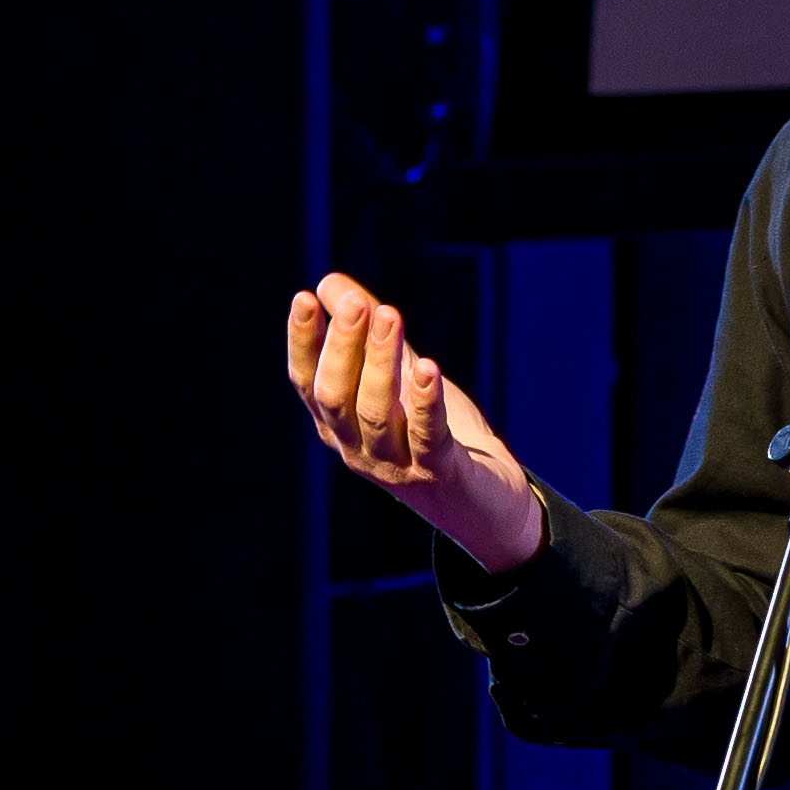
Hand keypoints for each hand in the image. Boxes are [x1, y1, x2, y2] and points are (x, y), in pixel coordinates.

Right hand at [286, 273, 544, 568]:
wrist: (484, 507)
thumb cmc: (435, 438)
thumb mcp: (399, 379)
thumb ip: (367, 336)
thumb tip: (329, 282)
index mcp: (340, 427)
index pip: (309, 383)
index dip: (304, 342)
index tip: (305, 299)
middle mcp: (357, 449)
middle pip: (336, 397)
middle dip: (344, 347)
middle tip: (357, 303)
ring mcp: (395, 466)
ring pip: (376, 413)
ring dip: (381, 361)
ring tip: (390, 315)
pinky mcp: (438, 474)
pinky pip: (427, 435)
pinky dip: (425, 401)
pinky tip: (428, 368)